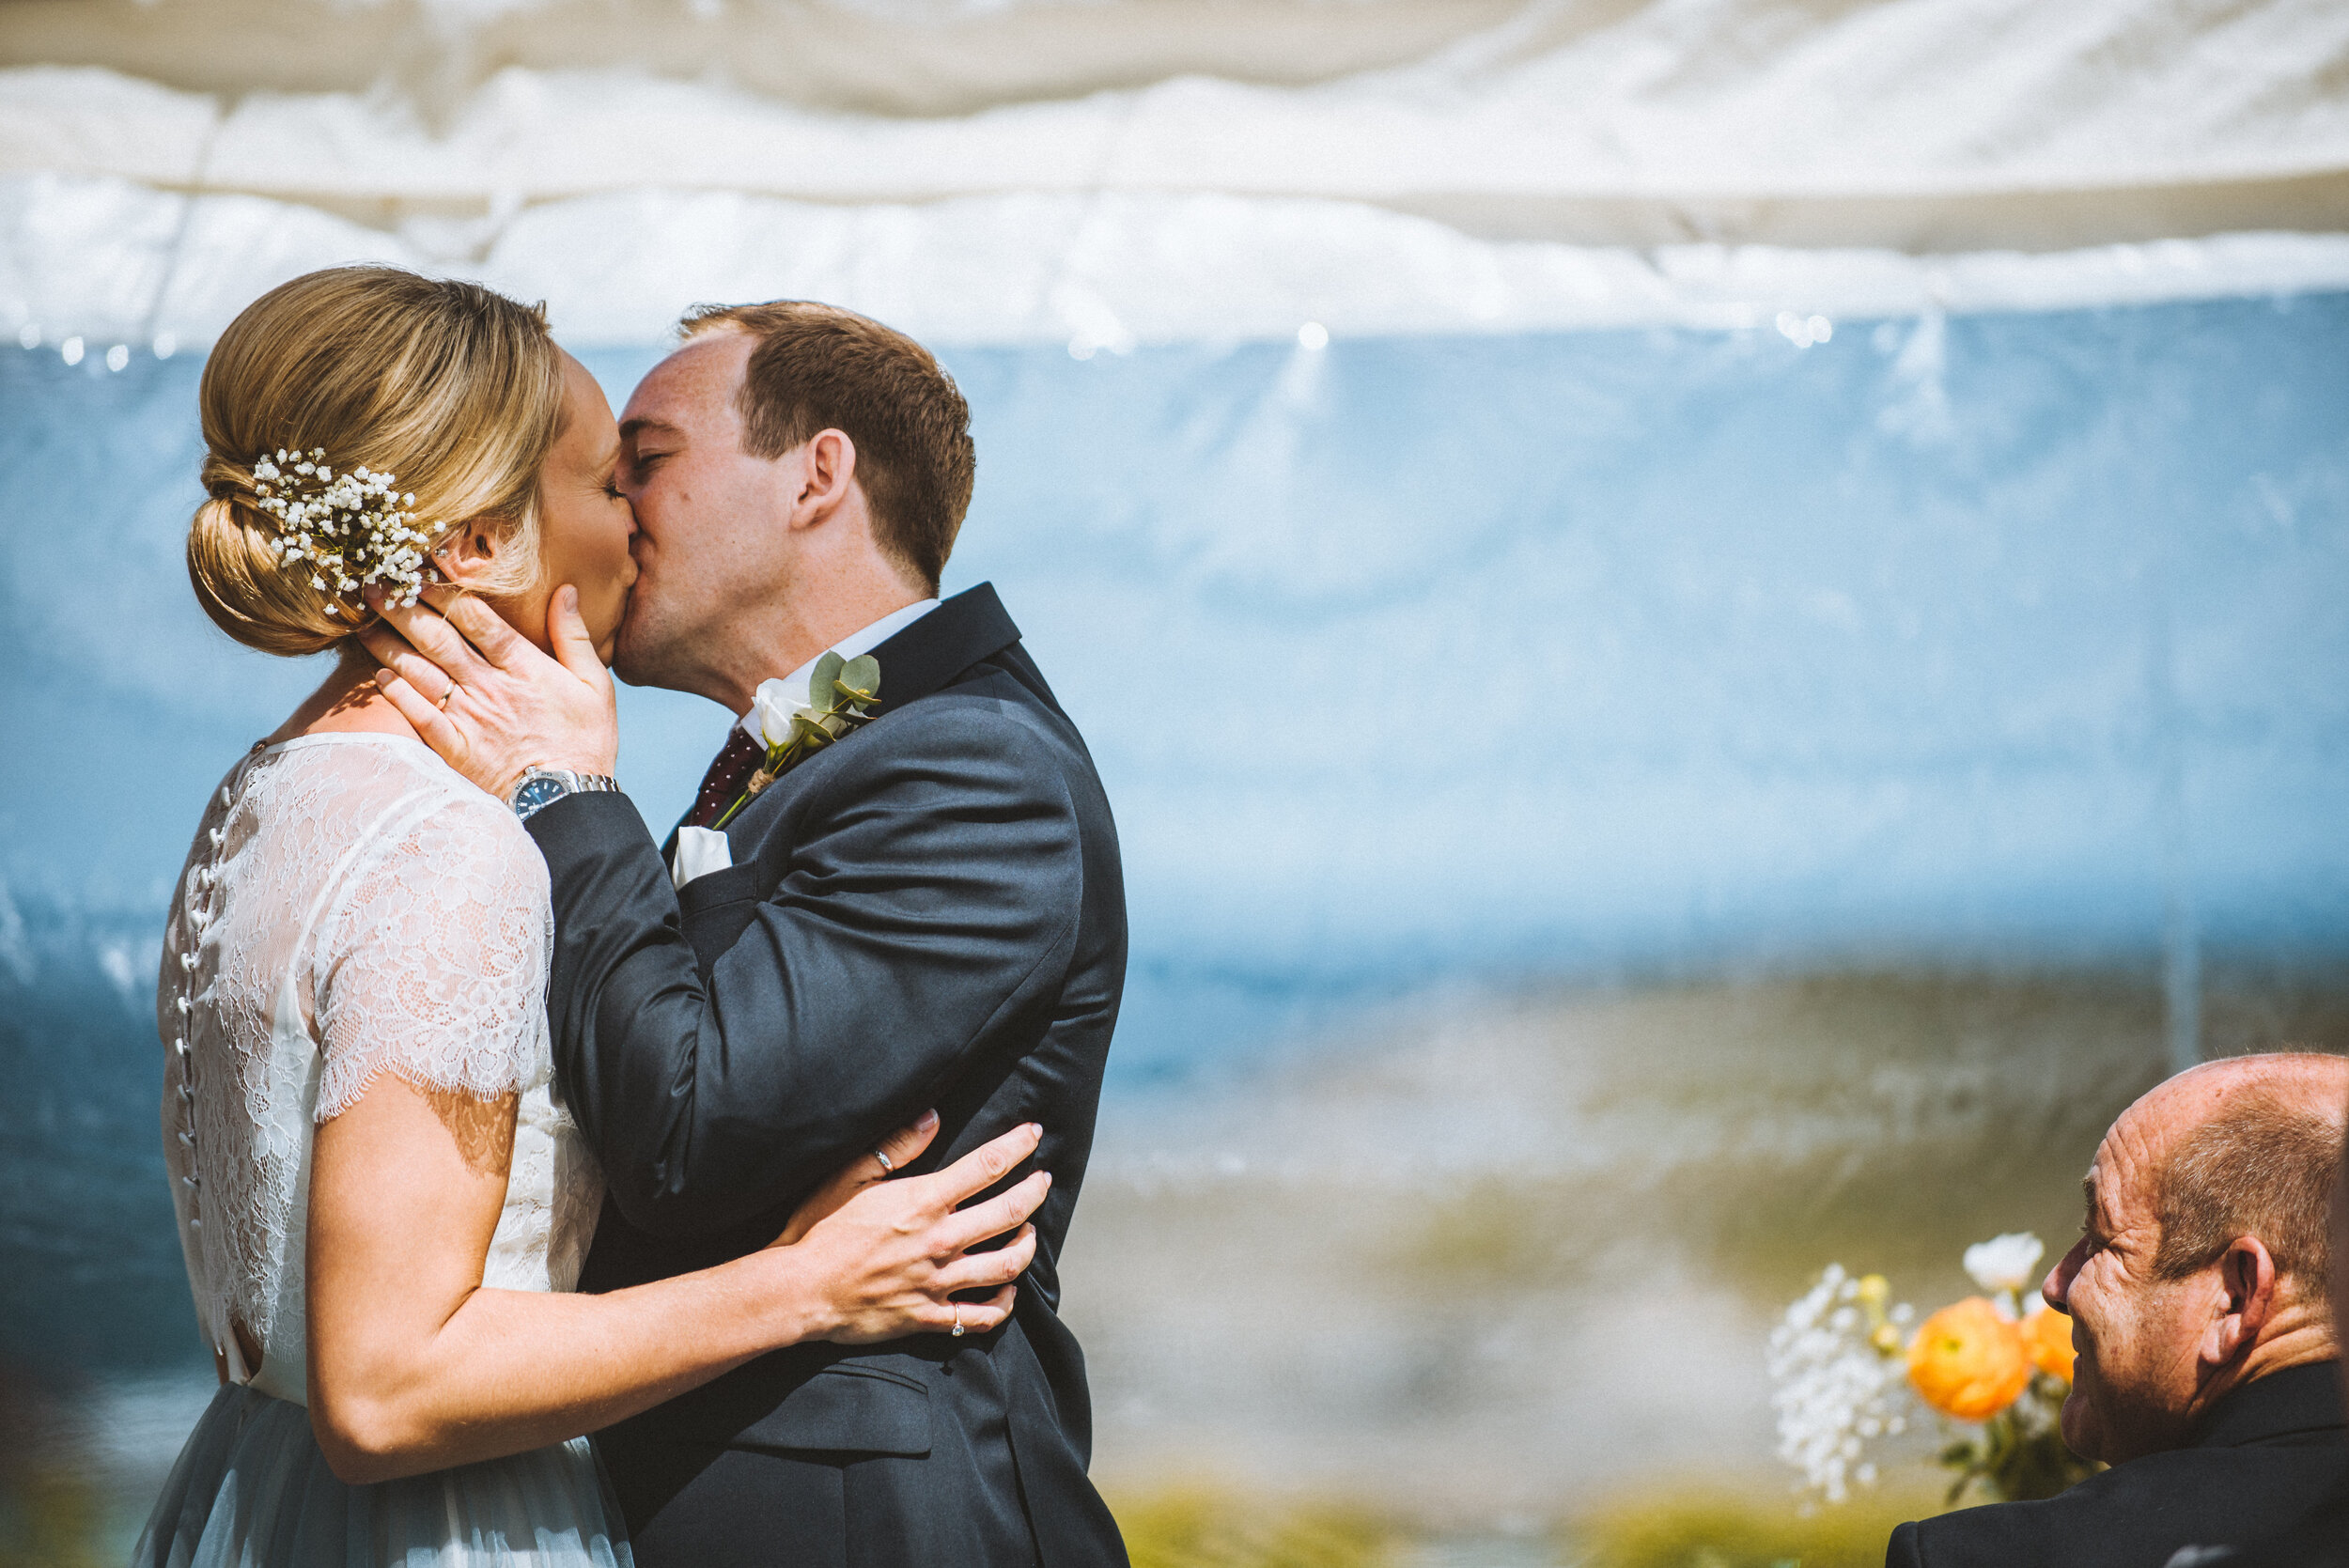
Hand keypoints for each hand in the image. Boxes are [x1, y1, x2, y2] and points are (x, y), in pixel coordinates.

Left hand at [360, 584, 617, 799]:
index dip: (445, 592)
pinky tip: (380, 676)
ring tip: (364, 624)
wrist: (569, 802)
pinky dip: (397, 694)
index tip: (420, 571)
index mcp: (523, 667)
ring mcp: (469, 718)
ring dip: (389, 645)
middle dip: (403, 609)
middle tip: (375, 587)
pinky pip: (418, 715)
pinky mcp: (455, 749)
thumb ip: (574, 636)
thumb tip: (566, 590)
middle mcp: (489, 687)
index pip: (476, 619)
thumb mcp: (595, 685)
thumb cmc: (587, 742)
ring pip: (420, 672)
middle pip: (438, 639)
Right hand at [779, 1121, 1047, 1345]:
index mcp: (923, 1201)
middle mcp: (939, 1241)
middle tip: (1043, 1181)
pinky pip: (981, 1316)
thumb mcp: (851, 1176)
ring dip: (1026, 1245)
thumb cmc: (819, 1229)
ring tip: (1030, 1232)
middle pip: (1009, 1213)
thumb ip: (896, 1147)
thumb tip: (933, 1116)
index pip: (987, 1166)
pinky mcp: (930, 1316)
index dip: (1017, 1146)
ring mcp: (938, 1282)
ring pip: (1006, 1265)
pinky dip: (1004, 1304)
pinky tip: (1010, 1290)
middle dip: (1035, 1192)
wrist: (798, 1290)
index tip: (1033, 1135)